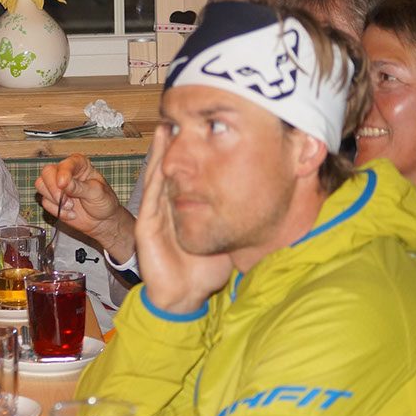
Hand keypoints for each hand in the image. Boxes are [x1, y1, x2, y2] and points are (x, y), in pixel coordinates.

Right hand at [35, 153, 136, 260]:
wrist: (102, 222)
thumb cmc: (104, 203)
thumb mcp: (97, 193)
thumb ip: (80, 187)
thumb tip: (64, 184)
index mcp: (80, 165)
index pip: (66, 164)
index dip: (63, 173)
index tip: (64, 185)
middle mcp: (66, 172)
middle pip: (47, 172)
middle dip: (53, 189)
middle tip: (65, 200)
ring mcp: (57, 186)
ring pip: (41, 185)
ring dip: (54, 200)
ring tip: (71, 207)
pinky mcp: (52, 200)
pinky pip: (45, 202)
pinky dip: (58, 211)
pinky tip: (71, 213)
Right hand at [136, 127, 232, 314]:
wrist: (185, 299)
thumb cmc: (204, 272)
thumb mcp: (228, 237)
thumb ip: (239, 219)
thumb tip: (268, 202)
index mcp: (186, 209)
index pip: (189, 174)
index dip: (194, 152)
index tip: (202, 128)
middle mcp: (169, 208)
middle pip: (172, 169)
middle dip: (175, 144)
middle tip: (179, 116)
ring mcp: (156, 216)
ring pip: (158, 176)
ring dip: (161, 152)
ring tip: (166, 127)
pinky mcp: (146, 227)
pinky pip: (151, 196)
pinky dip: (154, 175)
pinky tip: (158, 158)